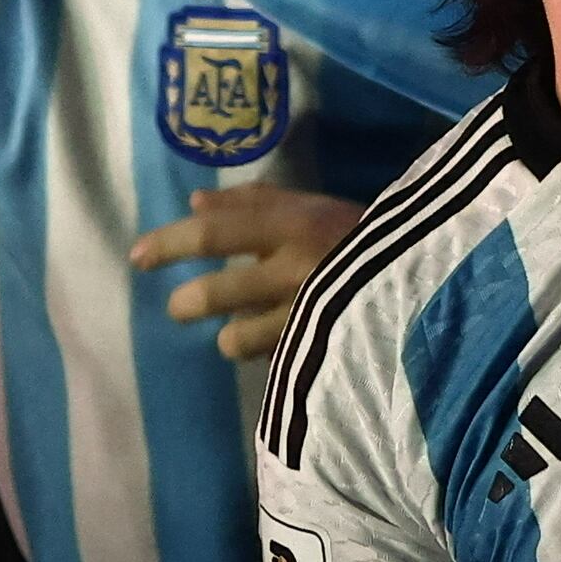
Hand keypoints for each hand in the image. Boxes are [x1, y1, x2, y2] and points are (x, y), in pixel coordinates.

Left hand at [133, 184, 361, 363]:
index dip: (170, 244)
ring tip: (238, 332)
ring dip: (231, 336)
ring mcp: (309, 316)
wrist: (423, 275)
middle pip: (219, 292)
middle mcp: (296, 269)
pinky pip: (271, 360)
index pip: (216, 233)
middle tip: (180, 307)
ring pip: (239, 338)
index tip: (137, 257)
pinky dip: (266, 352)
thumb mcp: (309, 204)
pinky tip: (280, 345)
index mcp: (291, 225)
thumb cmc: (356, 233)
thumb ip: (252, 201)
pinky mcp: (321, 354)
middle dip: (187, 303)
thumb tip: (194, 204)